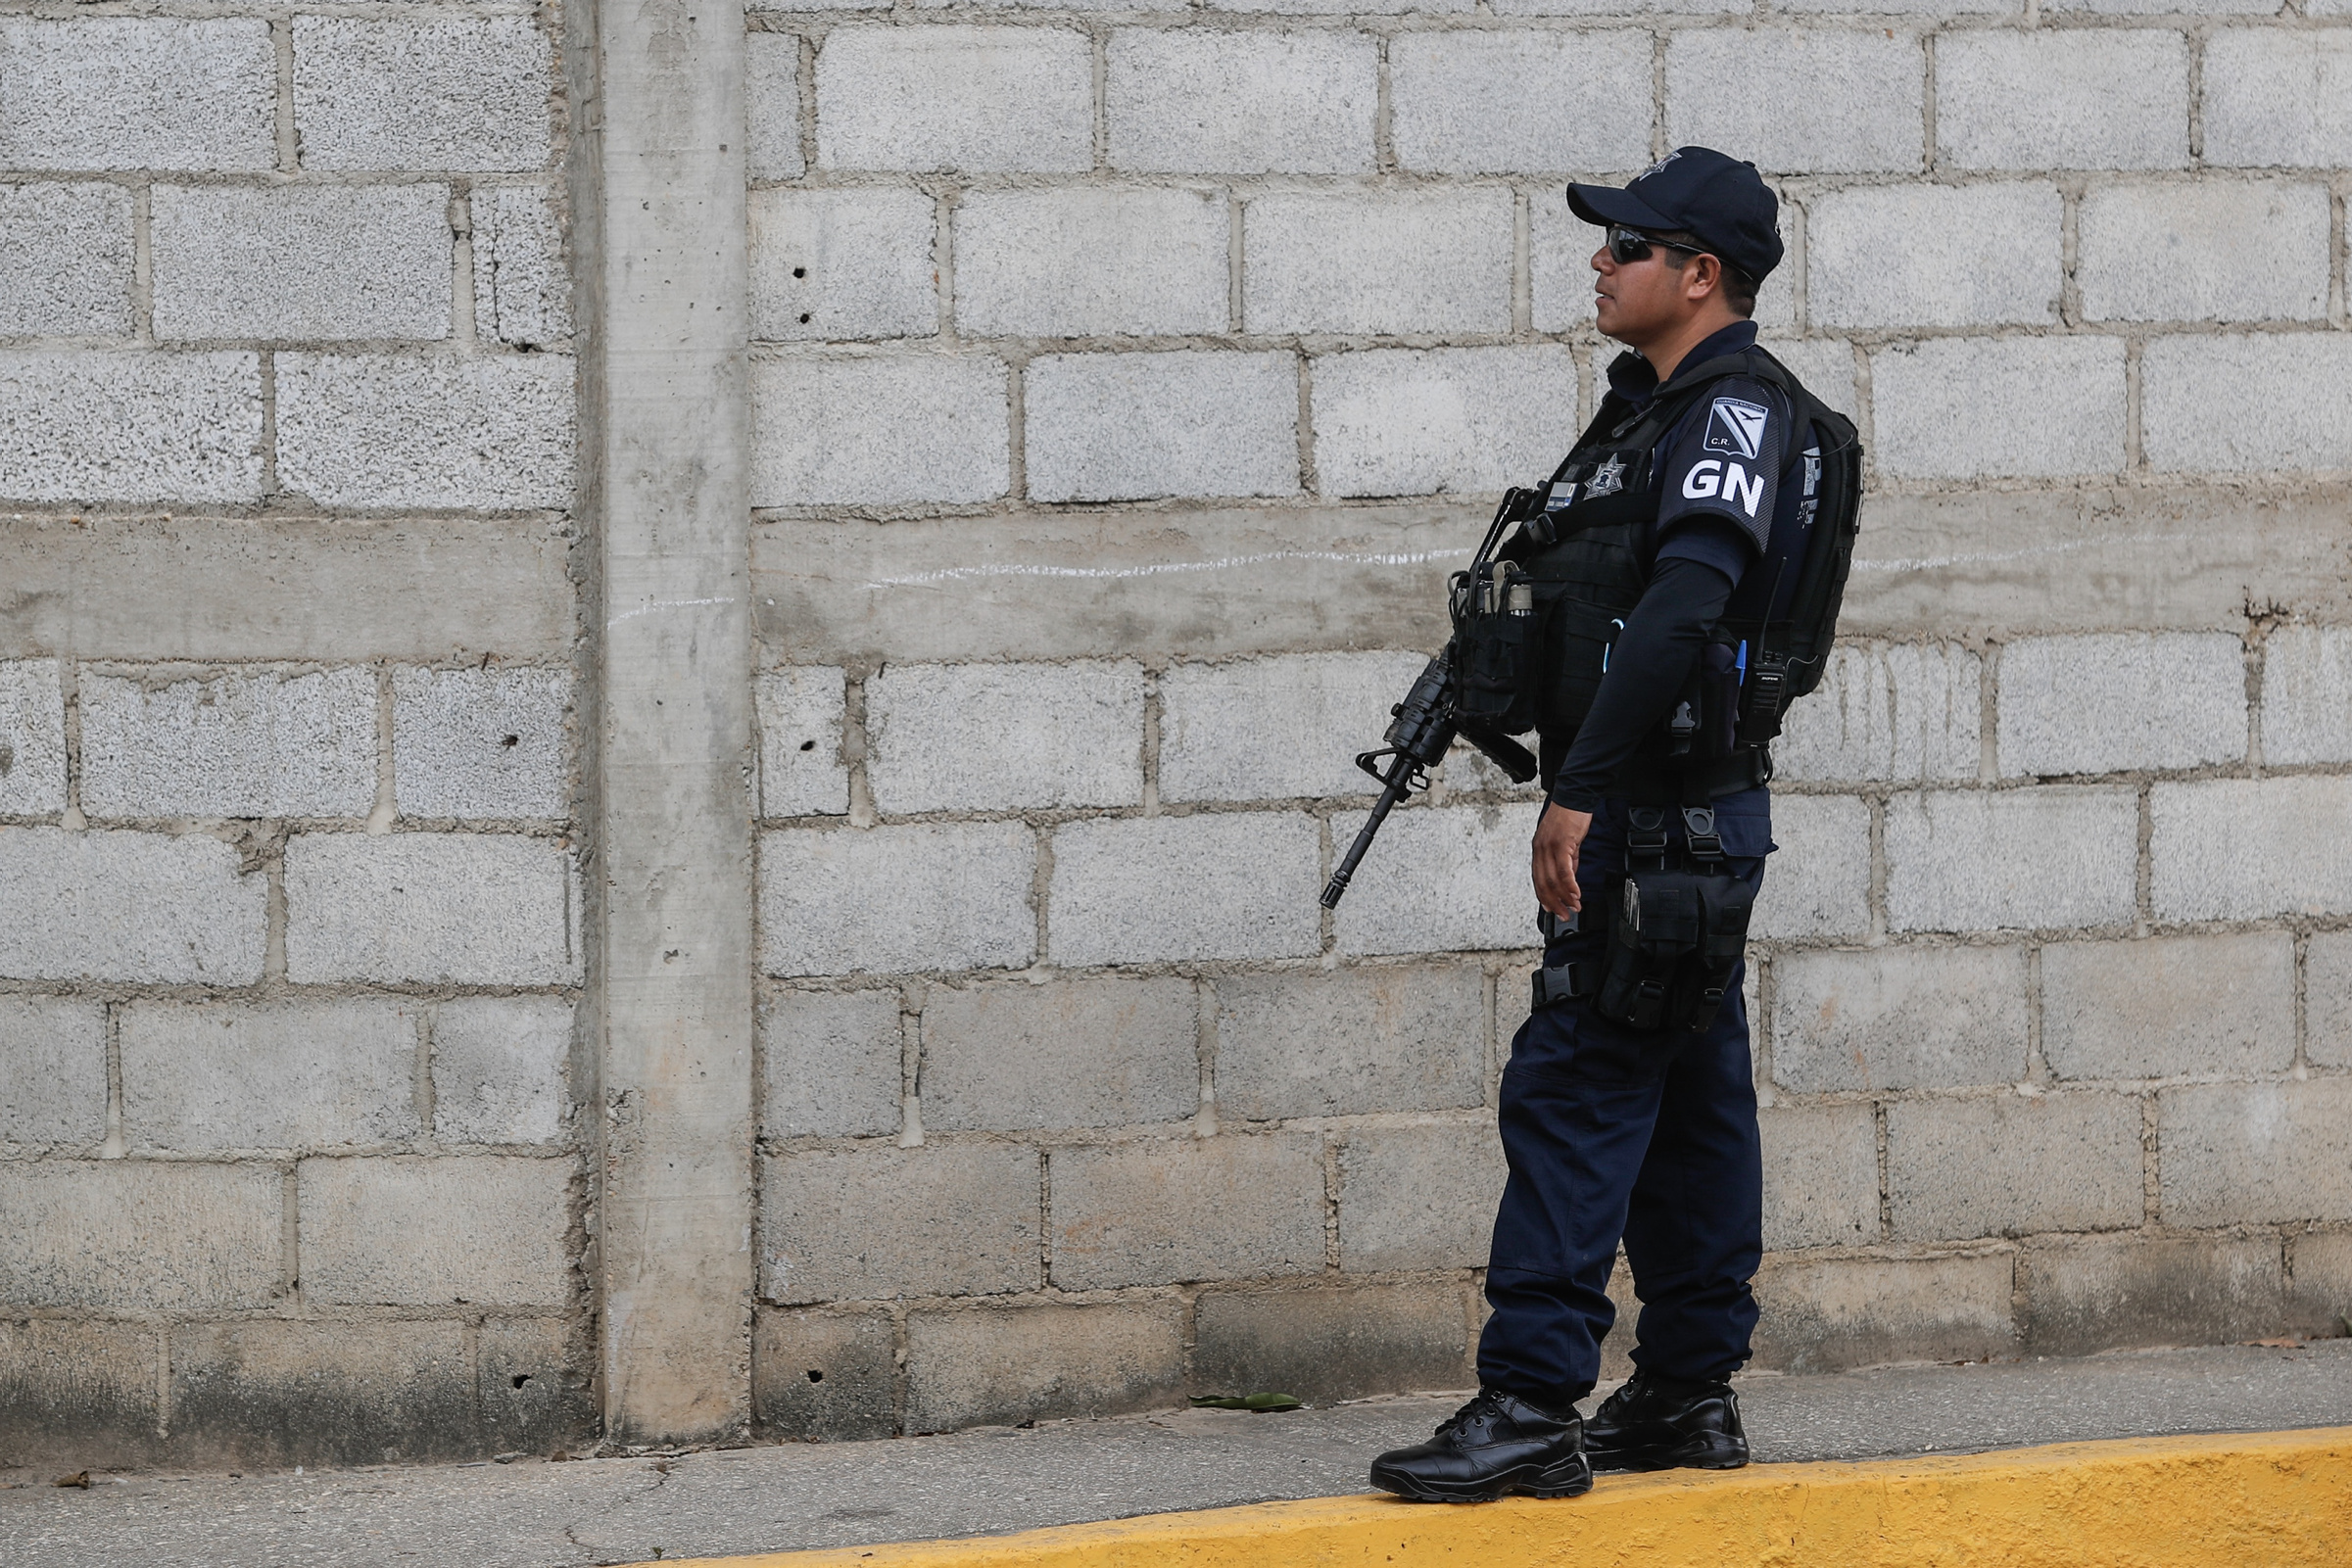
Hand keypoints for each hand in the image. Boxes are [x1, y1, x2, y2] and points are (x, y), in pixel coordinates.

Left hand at [1532, 802, 1592, 918]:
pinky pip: (1564, 870)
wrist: (1574, 797)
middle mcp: (1540, 849)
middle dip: (1554, 902)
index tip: (1552, 909)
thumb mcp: (1564, 842)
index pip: (1537, 879)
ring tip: (1573, 907)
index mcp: (1538, 850)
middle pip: (1543, 883)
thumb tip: (1570, 878)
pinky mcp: (1561, 843)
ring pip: (1553, 879)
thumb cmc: (1569, 816)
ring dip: (1564, 897)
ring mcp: (1549, 847)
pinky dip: (1570, 885)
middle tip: (1564, 914)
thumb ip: (1567, 861)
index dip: (1544, 897)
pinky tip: (1575, 893)